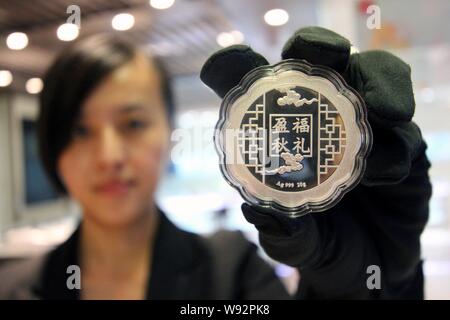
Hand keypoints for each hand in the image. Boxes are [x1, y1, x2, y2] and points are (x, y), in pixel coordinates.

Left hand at [201, 27, 430, 298]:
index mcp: (283, 135)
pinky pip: (404, 137)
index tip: (228, 64)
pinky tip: (383, 175)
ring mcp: (364, 130)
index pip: (259, 91)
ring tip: (384, 108)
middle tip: (328, 54)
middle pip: (320, 65)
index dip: (240, 68)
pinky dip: (396, 148)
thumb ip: (280, 233)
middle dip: (320, 48)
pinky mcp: (403, 148)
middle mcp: (323, 122)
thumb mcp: (294, 246)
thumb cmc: (321, 246)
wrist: (370, 272)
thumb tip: (257, 212)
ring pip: (373, 80)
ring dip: (377, 82)